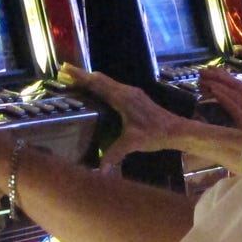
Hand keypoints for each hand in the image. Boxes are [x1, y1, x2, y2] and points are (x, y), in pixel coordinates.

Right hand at [61, 64, 186, 172]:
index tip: (66, 69)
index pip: (97, 83)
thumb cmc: (155, 134)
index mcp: (123, 97)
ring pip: (107, 82)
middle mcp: (126, 91)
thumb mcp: (133, 144)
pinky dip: (101, 86)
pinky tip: (98, 93)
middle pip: (101, 79)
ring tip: (77, 81)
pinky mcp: (135, 97)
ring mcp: (132, 93)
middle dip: (83, 76)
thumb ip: (115, 154)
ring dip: (92, 80)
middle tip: (65, 73)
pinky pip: (113, 87)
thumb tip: (100, 171)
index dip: (81, 76)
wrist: (176, 130)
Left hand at [197, 67, 241, 128]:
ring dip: (218, 82)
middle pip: (237, 87)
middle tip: (203, 71)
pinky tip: (213, 89)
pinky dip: (224, 96)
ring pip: (235, 92)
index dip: (226, 80)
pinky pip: (236, 106)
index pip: (241, 90)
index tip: (212, 74)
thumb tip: (232, 126)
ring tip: (203, 76)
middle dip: (219, 77)